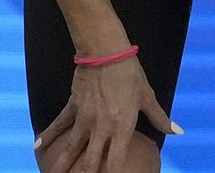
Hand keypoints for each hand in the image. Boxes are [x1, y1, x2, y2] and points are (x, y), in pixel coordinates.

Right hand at [34, 58, 176, 172]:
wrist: (105, 51)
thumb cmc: (130, 74)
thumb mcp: (147, 97)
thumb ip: (160, 118)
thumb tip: (177, 131)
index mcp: (122, 128)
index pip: (115, 161)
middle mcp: (101, 128)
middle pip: (89, 160)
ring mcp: (84, 118)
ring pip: (71, 147)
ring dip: (62, 163)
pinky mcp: (72, 106)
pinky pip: (58, 124)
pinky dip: (47, 136)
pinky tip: (37, 148)